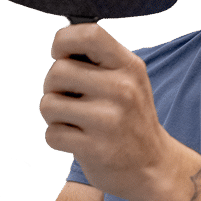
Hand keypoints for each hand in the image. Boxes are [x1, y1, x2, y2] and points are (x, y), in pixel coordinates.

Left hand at [39, 24, 181, 200]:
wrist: (152, 167)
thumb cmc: (129, 118)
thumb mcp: (128, 80)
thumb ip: (98, 61)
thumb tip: (59, 45)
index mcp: (128, 66)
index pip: (89, 34)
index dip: (63, 41)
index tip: (61, 56)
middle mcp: (121, 89)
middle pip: (57, 71)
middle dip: (53, 87)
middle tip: (69, 99)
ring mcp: (109, 120)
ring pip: (48, 104)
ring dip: (53, 114)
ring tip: (72, 120)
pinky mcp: (96, 149)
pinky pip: (52, 134)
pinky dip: (56, 138)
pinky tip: (76, 140)